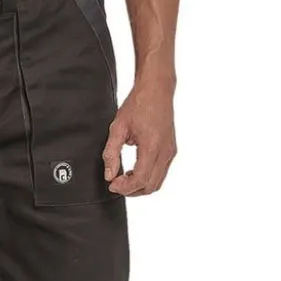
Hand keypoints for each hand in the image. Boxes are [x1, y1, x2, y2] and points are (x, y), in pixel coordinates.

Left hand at [102, 79, 176, 195]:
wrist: (156, 90)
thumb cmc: (138, 104)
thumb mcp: (118, 127)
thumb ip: (111, 153)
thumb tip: (109, 175)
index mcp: (152, 146)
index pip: (141, 179)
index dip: (125, 187)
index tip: (112, 184)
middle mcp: (165, 152)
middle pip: (151, 186)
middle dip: (132, 190)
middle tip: (116, 183)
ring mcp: (171, 151)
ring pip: (158, 182)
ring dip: (140, 185)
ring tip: (124, 177)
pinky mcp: (171, 150)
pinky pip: (161, 172)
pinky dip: (148, 177)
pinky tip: (134, 169)